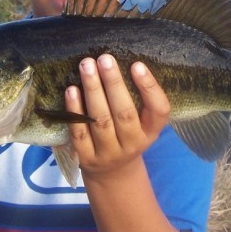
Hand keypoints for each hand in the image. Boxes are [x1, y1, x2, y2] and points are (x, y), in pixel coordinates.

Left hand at [65, 54, 170, 180]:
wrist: (112, 173)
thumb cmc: (127, 134)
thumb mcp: (141, 121)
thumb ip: (137, 97)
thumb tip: (119, 60)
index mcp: (151, 131)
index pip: (158, 111)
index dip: (149, 88)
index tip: (137, 64)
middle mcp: (133, 143)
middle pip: (124, 113)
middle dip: (113, 83)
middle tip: (104, 58)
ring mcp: (108, 153)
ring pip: (100, 120)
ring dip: (93, 90)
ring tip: (87, 66)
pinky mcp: (86, 158)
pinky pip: (79, 132)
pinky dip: (75, 110)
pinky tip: (71, 90)